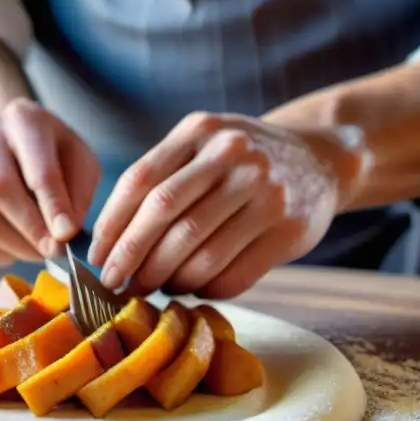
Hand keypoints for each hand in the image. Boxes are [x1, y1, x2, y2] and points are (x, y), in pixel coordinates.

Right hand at [0, 98, 100, 264]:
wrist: (1, 146)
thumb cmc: (49, 157)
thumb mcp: (77, 162)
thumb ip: (78, 193)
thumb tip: (65, 233)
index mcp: (23, 119)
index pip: (37, 167)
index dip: (53, 205)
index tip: (66, 235)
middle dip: (30, 229)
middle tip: (53, 251)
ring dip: (13, 246)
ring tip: (35, 250)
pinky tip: (9, 244)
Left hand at [88, 112, 363, 297]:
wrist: (322, 161)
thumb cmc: (243, 162)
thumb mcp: (204, 146)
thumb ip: (161, 177)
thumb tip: (109, 242)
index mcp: (200, 131)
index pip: (141, 181)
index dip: (112, 225)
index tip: (97, 257)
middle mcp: (234, 156)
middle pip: (165, 215)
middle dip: (132, 257)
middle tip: (117, 283)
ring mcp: (266, 193)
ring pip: (199, 252)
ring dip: (168, 279)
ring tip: (154, 287)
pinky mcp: (289, 230)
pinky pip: (234, 275)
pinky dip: (205, 289)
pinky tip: (194, 288)